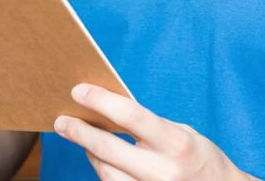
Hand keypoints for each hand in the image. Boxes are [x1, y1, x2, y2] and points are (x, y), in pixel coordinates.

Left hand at [54, 83, 254, 179]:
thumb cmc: (202, 159)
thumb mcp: (184, 134)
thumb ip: (151, 126)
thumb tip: (110, 110)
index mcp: (177, 144)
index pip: (132, 117)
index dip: (102, 101)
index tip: (79, 91)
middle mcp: (163, 172)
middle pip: (109, 149)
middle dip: (81, 132)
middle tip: (62, 121)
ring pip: (105, 172)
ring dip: (89, 152)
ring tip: (81, 137)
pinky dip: (102, 171)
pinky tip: (98, 158)